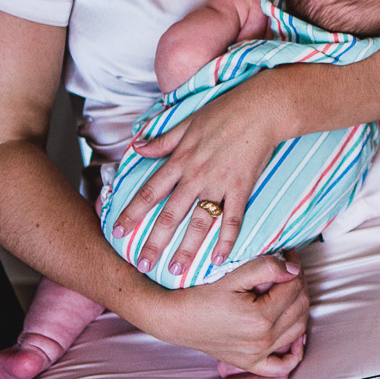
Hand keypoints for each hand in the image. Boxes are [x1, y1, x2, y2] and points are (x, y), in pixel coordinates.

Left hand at [121, 76, 291, 277]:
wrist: (261, 108)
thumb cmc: (225, 110)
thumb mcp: (187, 122)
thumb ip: (162, 140)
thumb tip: (137, 148)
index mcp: (180, 160)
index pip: (149, 192)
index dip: (132, 213)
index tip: (118, 231)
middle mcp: (195, 176)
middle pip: (170, 214)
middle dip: (154, 242)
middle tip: (142, 265)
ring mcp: (219, 183)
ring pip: (198, 222)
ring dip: (186, 248)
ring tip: (175, 270)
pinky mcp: (242, 187)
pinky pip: (233, 218)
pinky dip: (227, 239)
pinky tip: (219, 258)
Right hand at [129, 252, 309, 376]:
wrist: (177, 320)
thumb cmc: (202, 296)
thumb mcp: (233, 276)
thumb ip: (265, 269)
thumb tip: (293, 270)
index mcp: (261, 317)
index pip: (294, 287)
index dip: (294, 267)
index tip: (287, 254)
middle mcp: (264, 340)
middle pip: (300, 307)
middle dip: (299, 284)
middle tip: (288, 270)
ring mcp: (258, 355)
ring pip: (298, 330)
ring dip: (300, 308)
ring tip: (289, 292)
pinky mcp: (251, 363)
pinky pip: (282, 367)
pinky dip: (294, 354)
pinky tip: (296, 339)